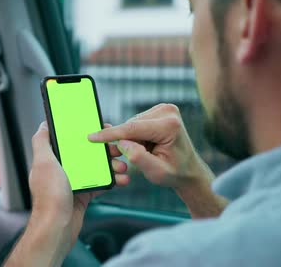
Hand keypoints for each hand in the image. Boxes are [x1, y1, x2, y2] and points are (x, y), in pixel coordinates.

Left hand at [5, 122, 128, 266]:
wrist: (57, 228)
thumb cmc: (49, 198)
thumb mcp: (43, 163)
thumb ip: (42, 142)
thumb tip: (44, 125)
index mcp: (53, 159)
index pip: (72, 140)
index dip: (87, 134)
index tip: (102, 130)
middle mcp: (63, 169)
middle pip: (87, 153)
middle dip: (105, 150)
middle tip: (118, 149)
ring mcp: (74, 182)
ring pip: (97, 168)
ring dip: (112, 166)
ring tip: (123, 167)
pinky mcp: (83, 195)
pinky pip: (101, 183)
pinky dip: (112, 181)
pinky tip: (121, 179)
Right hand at [89, 104, 226, 217]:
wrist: (189, 170)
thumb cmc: (174, 173)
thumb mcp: (156, 172)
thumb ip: (139, 158)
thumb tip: (121, 143)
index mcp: (169, 126)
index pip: (132, 128)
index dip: (110, 134)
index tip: (92, 137)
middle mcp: (168, 112)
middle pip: (131, 125)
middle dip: (126, 141)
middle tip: (132, 157)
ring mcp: (165, 108)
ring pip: (132, 124)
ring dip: (132, 139)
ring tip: (147, 152)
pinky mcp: (160, 110)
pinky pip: (136, 123)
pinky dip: (136, 135)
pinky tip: (148, 145)